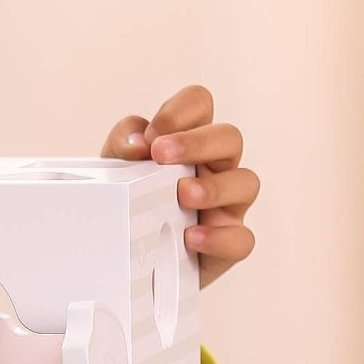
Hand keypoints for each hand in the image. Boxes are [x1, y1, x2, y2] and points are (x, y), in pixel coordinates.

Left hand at [100, 85, 257, 288]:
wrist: (125, 259)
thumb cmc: (128, 203)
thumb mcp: (115, 170)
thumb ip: (123, 145)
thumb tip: (138, 142)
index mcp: (189, 141)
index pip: (200, 104)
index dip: (181, 111)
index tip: (152, 136)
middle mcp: (215, 167)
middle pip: (229, 137)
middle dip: (196, 142)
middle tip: (161, 155)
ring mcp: (227, 205)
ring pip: (247, 182)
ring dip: (214, 186)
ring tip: (182, 195)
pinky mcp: (228, 244)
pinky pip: (241, 238)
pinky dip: (218, 237)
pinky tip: (190, 237)